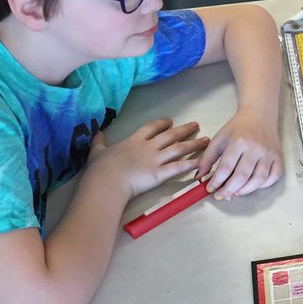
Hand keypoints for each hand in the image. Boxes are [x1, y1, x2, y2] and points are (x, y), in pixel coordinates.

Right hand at [87, 118, 208, 197]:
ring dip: (194, 144)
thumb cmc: (100, 169)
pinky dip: (192, 164)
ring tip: (206, 140)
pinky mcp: (160, 174)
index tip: (170, 120)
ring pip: (179, 149)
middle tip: (196, 125)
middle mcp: (147, 147)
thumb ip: (99, 141)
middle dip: (184, 130)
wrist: (106, 183)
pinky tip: (202, 162)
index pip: (151, 127)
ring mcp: (155, 160)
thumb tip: (96, 131)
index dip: (162, 123)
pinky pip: (179, 167)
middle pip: (170, 135)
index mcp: (133, 141)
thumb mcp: (97, 151)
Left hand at [195, 112, 282, 198]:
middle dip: (229, 190)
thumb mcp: (219, 139)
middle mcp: (256, 148)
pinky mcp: (278, 157)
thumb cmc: (237, 127)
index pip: (226, 167)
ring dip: (245, 191)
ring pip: (259, 180)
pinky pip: (274, 176)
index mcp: (238, 141)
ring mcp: (269, 153)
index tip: (210, 189)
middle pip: (242, 176)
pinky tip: (252, 186)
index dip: (217, 181)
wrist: (259, 115)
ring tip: (235, 193)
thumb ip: (208, 158)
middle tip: (221, 195)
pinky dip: (263, 185)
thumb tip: (200, 178)